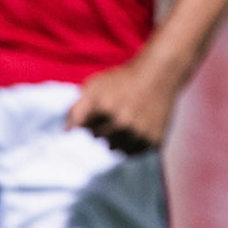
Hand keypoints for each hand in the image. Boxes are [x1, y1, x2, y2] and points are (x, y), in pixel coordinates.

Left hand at [66, 54, 185, 153]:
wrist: (160, 74)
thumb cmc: (124, 80)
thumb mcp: (96, 86)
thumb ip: (77, 109)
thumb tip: (66, 132)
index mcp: (105, 108)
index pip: (81, 131)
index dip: (85, 124)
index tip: (92, 117)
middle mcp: (123, 123)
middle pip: (98, 141)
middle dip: (100, 131)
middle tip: (112, 116)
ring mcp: (140, 133)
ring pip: (116, 149)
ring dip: (115, 140)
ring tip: (124, 123)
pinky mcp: (154, 140)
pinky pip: (133, 152)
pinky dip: (132, 144)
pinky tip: (135, 129)